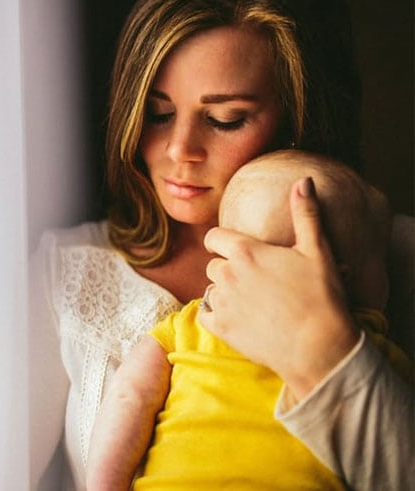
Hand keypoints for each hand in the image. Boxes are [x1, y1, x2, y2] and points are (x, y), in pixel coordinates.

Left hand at [198, 177, 360, 401]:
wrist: (320, 346)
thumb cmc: (322, 296)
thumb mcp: (318, 250)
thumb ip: (306, 214)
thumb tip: (303, 181)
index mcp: (245, 251)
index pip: (213, 237)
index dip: (222, 242)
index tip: (235, 249)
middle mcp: (227, 275)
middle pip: (213, 265)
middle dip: (228, 269)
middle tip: (254, 279)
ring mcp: (222, 303)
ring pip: (210, 290)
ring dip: (224, 293)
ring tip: (251, 300)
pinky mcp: (221, 328)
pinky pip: (205, 315)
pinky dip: (216, 315)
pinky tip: (237, 317)